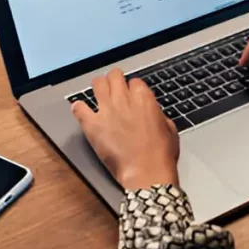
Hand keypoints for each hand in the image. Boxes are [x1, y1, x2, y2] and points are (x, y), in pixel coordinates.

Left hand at [71, 68, 179, 189]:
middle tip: (114, 88)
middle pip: (114, 76)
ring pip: (97, 84)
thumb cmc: (160, 154)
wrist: (146, 172)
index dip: (133, 89)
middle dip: (115, 80)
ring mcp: (106, 110)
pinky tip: (81, 110)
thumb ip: (158, 115)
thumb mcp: (169, 129)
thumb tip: (153, 115)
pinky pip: (79, 108)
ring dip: (99, 87)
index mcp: (144, 98)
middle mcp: (123, 99)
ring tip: (99, 94)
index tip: (133, 96)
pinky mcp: (92, 125)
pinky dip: (79, 108)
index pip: (135, 82)